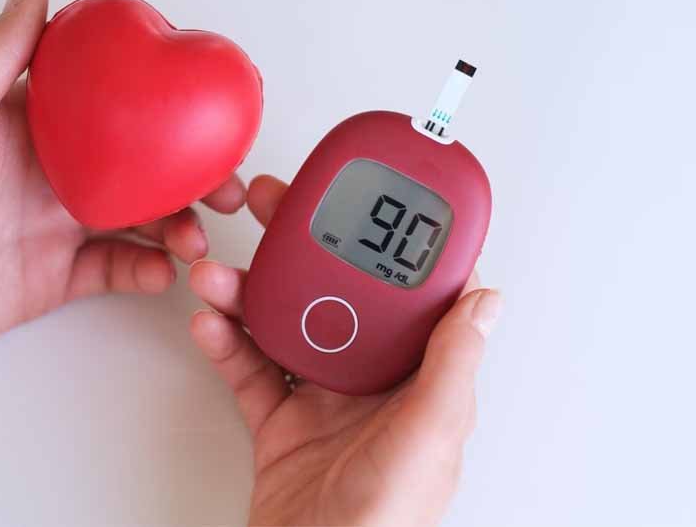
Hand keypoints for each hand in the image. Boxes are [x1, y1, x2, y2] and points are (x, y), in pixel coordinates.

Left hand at [0, 0, 244, 395]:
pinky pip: (112, 271)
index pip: (109, 107)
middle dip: (189, 176)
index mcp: (26, 128)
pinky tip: (160, 274)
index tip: (204, 108)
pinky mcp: (49, 278)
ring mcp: (51, 228)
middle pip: (138, 167)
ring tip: (196, 240)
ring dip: (176, 227)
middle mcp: (46, 175)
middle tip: (226, 188)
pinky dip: (144, 272)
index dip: (161, 104)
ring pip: (136, 221)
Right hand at [188, 175, 501, 525]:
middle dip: (300, 251)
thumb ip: (451, 366)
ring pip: (282, 325)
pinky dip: (225, 344)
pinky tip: (210, 323)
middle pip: (333, 297)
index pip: (407, 298)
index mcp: (416, 380)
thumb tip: (485, 301)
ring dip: (247, 294)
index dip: (388, 246)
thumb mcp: (429, 437)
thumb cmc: (384, 522)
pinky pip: (248, 370)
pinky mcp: (279, 422)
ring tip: (218, 275)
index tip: (370, 202)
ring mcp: (322, 400)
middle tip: (273, 211)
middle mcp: (370, 383)